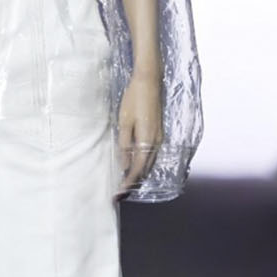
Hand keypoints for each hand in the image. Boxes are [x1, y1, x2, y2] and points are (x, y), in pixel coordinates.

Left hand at [114, 68, 163, 197]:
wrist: (149, 81)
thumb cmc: (134, 99)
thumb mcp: (124, 122)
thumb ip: (124, 144)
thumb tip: (123, 166)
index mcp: (147, 140)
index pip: (137, 169)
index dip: (127, 184)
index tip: (117, 195)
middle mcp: (156, 142)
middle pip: (145, 170)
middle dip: (132, 184)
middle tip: (119, 195)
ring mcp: (159, 138)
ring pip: (149, 164)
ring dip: (138, 176)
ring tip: (125, 185)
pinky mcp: (158, 133)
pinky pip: (151, 155)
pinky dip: (142, 165)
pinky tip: (134, 167)